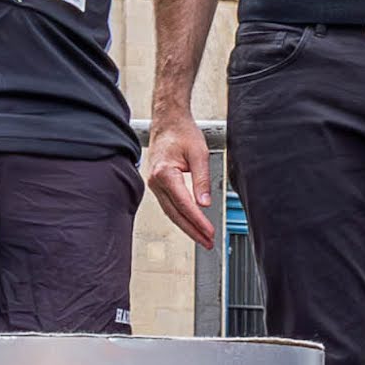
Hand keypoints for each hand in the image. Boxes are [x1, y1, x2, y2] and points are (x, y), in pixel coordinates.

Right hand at [144, 114, 217, 249]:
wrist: (168, 121)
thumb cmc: (181, 132)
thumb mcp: (199, 154)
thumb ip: (202, 180)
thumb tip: (205, 204)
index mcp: (164, 173)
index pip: (184, 204)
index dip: (198, 221)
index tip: (210, 232)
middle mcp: (156, 182)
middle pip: (175, 214)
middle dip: (193, 231)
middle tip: (208, 242)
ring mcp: (155, 185)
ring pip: (171, 213)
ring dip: (187, 227)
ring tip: (203, 238)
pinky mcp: (158, 185)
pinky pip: (169, 206)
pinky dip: (181, 217)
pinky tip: (192, 224)